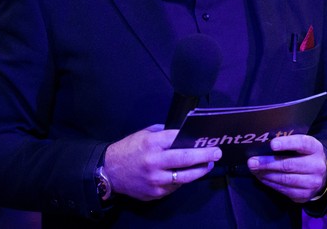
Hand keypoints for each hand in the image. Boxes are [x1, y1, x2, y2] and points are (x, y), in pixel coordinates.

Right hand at [103, 124, 222, 200]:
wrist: (109, 171)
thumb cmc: (128, 149)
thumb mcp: (143, 135)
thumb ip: (162, 134)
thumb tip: (183, 134)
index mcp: (151, 144)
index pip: (178, 139)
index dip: (194, 139)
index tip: (207, 140)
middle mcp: (154, 162)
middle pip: (185, 159)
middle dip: (204, 155)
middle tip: (217, 153)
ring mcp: (155, 179)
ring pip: (184, 177)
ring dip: (199, 171)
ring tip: (208, 165)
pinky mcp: (155, 193)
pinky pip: (174, 186)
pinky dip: (182, 180)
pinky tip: (187, 174)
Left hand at [247, 134, 326, 202]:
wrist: (321, 174)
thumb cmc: (304, 155)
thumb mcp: (301, 145)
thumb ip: (287, 143)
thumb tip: (262, 144)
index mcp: (315, 148)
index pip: (302, 144)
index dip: (287, 143)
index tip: (272, 144)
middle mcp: (316, 166)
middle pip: (289, 165)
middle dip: (268, 163)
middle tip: (252, 162)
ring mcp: (312, 182)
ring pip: (285, 179)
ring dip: (266, 175)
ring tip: (254, 170)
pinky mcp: (305, 195)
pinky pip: (285, 190)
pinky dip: (271, 184)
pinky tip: (262, 178)